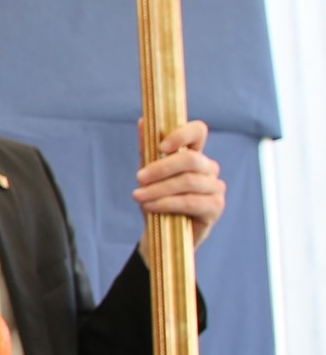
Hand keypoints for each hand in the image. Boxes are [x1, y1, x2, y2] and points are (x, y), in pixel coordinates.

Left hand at [135, 119, 224, 252]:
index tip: (162, 145)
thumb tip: (142, 121)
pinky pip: (191, 201)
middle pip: (190, 159)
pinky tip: (150, 206)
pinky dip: (166, 203)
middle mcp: (209, 168)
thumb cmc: (157, 199)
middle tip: (138, 178)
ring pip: (188, 182)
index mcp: (194, 154)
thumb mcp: (148, 174)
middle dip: (161, 168)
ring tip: (138, 196)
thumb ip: (147, 149)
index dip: (182, 133)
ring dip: (158, 189)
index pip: (198, 131)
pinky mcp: (216, 207)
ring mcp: (215, 188)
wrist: (160, 234)